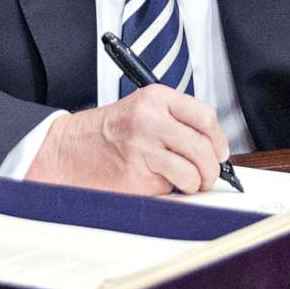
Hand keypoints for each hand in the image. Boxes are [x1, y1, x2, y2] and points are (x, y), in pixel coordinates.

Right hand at [30, 86, 230, 194]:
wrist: (69, 150)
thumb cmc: (108, 133)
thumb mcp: (143, 111)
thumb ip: (176, 122)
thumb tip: (213, 148)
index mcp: (155, 98)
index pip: (204, 117)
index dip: (218, 139)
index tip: (220, 152)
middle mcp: (150, 120)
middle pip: (203, 147)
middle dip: (212, 168)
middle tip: (208, 175)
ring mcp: (143, 148)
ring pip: (192, 171)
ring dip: (195, 183)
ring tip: (186, 183)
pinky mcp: (137, 175)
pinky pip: (171, 187)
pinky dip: (171, 190)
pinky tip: (157, 182)